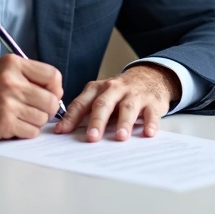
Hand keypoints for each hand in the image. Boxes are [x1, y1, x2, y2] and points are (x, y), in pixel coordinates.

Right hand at [0, 54, 62, 139]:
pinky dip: (26, 131)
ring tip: (20, 116)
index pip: (53, 76)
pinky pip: (31, 131)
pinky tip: (13, 124)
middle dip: (47, 109)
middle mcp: (11, 81)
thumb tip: (56, 92)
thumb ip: (29, 76)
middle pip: (51, 100)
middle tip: (35, 110)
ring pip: (42, 118)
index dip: (55, 88)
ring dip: (35, 121)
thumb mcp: (3, 70)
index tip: (49, 94)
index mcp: (13, 64)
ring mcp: (7, 103)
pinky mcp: (3, 122)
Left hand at [54, 63, 180, 141]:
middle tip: (92, 137)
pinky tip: (148, 133)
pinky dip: (150, 123)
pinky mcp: (152, 101)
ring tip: (120, 137)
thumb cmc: (120, 93)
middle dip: (97, 121)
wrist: (150, 77)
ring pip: (128, 107)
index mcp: (98, 89)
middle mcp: (115, 89)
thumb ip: (85, 111)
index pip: (82, 103)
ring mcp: (134, 94)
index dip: (71, 117)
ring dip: (124, 122)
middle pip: (104, 104)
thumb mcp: (101, 96)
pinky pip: (151, 113)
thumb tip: (63, 131)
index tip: (62, 132)